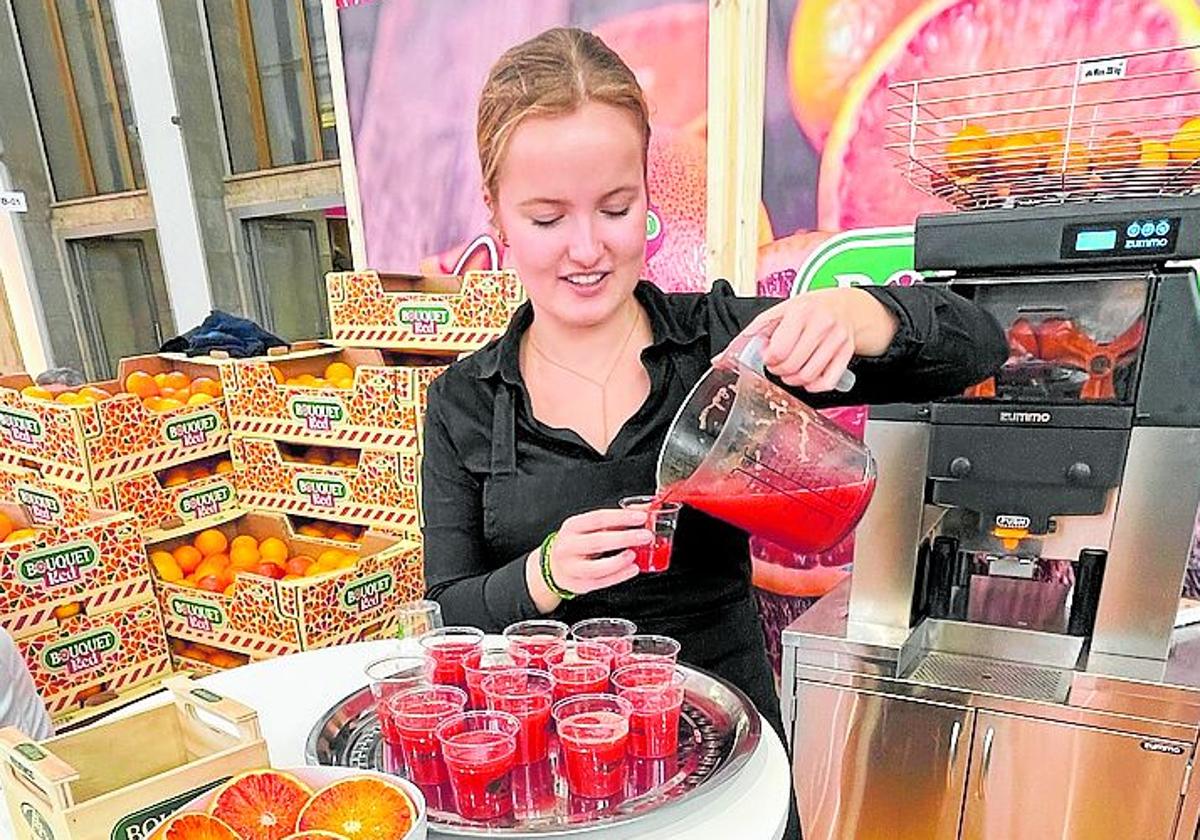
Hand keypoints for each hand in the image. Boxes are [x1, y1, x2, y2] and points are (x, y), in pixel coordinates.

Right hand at [526, 509, 651, 609]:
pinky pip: (601, 582)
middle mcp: (568, 546)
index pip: (598, 518)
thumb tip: (645, 511)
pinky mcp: (578, 585)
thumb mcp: (591, 527)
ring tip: (635, 554)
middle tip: (645, 536)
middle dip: (625, 538)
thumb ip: (618, 519)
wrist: (554, 566)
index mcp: (573, 526)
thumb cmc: (578, 543)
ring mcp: (571, 568)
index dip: (621, 517)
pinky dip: (619, 576)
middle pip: (597, 542)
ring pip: (596, 567)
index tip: (641, 517)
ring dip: (619, 561)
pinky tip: (632, 569)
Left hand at [728, 288, 897, 391]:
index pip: (779, 350)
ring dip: (793, 380)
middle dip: (779, 371)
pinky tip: (808, 378)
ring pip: (809, 376)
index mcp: (800, 311)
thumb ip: (753, 333)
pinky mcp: (847, 353)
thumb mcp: (780, 312)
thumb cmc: (809, 309)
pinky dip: (814, 386)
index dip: (769, 359)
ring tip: (790, 371)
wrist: (845, 306)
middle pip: (793, 366)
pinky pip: (827, 382)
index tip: (769, 356)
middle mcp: (822, 324)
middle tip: (777, 366)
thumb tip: (722, 358)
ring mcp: (837, 340)